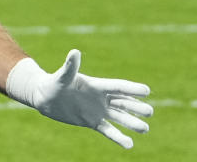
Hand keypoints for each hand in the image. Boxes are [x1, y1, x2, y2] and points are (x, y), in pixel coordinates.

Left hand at [6, 50, 151, 148]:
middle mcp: (101, 98)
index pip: (118, 87)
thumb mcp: (62, 76)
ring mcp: (98, 110)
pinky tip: (129, 144)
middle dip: (136, 107)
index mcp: (97, 85)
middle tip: (150, 112)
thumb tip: (74, 52)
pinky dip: (118, 137)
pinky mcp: (92, 122)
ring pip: (119, 117)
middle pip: (123, 103)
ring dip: (132, 123)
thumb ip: (70, 66)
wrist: (46, 98)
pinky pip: (108, 130)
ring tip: (145, 129)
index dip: (131, 89)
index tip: (146, 91)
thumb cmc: (54, 83)